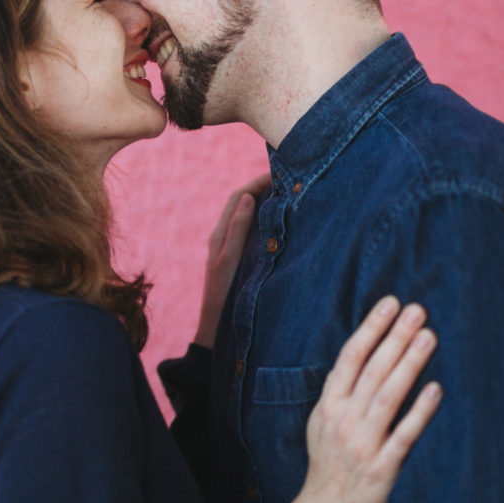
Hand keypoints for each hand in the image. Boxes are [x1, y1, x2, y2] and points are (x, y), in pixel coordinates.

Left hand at [194, 173, 271, 346]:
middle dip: (263, 189)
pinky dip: (265, 221)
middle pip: (243, 203)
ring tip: (286, 195)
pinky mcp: (239, 260)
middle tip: (287, 180)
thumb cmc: (222, 296)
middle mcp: (224, 238)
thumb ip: (237, 229)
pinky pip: (252, 233)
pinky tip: (280, 224)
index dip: (256, 182)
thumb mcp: (229, 260)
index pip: (238, 197)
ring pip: (249, 217)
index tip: (278, 173)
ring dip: (265, 204)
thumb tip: (247, 196)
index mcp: (220, 235)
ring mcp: (231, 249)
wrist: (216, 329)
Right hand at [288, 298, 440, 502]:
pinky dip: (419, 412)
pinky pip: (403, 435)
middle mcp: (344, 420)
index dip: (371, 329)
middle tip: (417, 311)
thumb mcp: (322, 422)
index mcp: (328, 406)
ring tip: (428, 337)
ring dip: (408, 364)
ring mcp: (363, 443)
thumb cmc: (328, 464)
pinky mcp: (382, 467)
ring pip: (388, 396)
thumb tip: (364, 353)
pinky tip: (435, 389)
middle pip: (372, 371)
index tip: (390, 304)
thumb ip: (340, 391)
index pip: (350, 358)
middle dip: (395, 338)